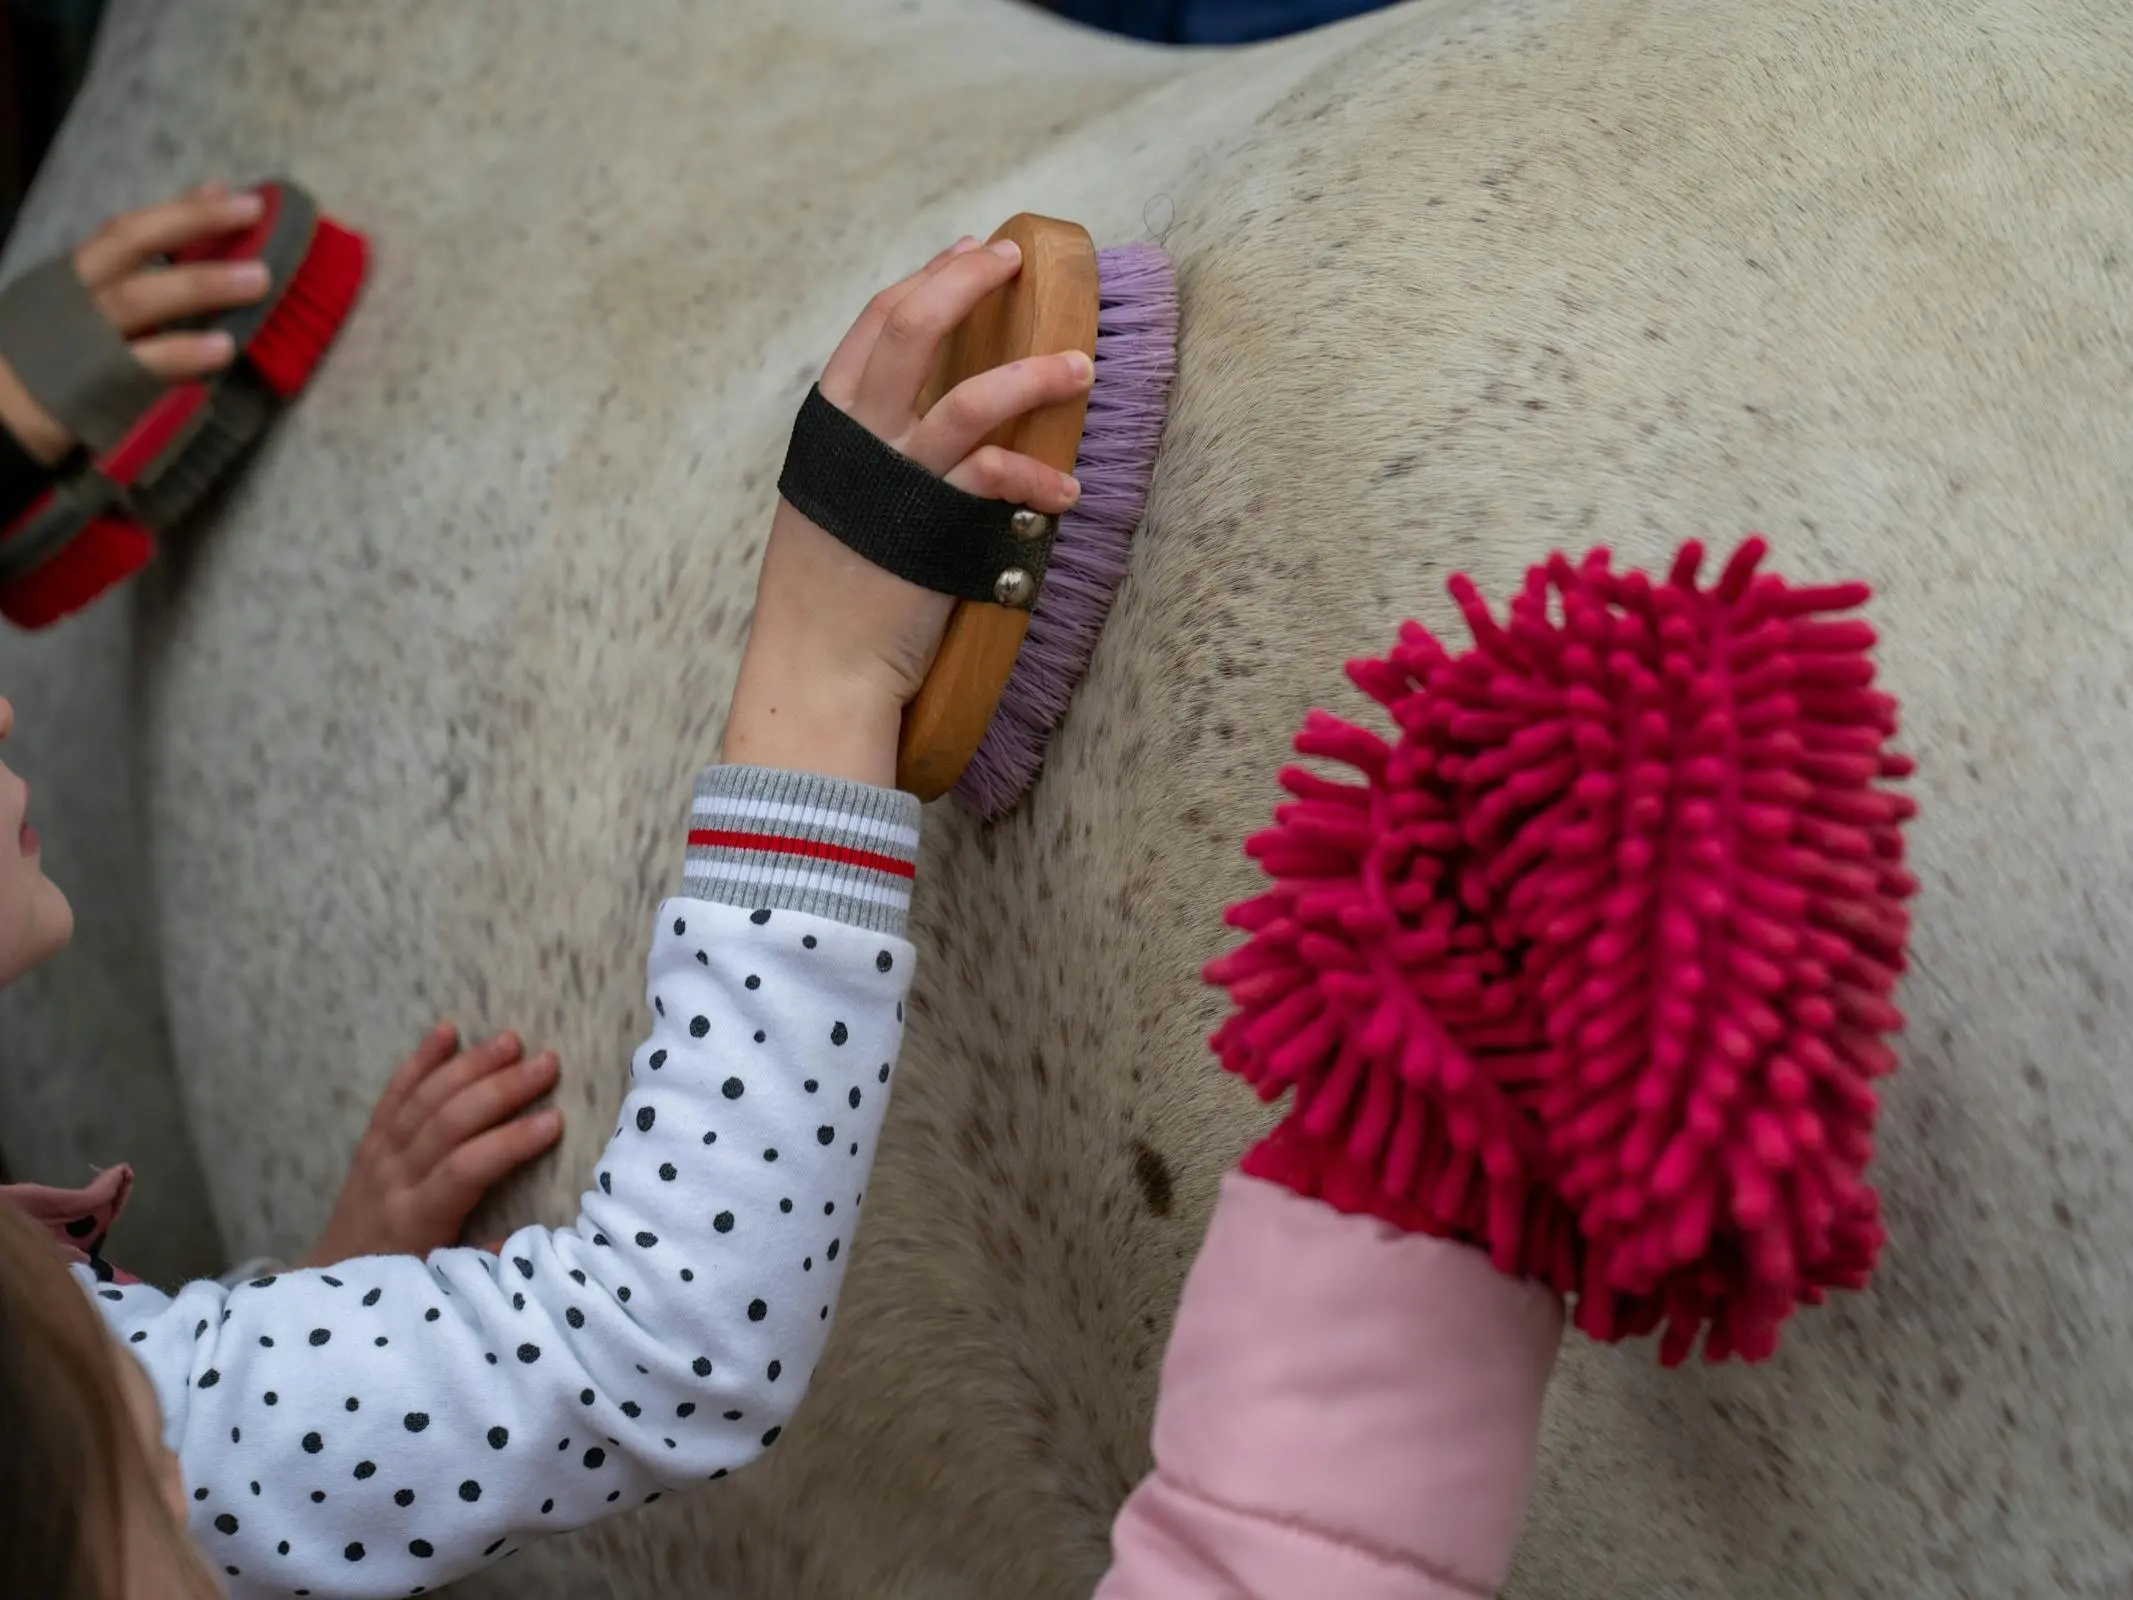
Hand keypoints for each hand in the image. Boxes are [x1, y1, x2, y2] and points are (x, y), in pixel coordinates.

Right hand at [0, 181, 273, 465]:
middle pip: (132, 246)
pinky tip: (222, 348)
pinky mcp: (94, 387)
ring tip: (257, 279)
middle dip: (192, 223)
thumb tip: (192, 247)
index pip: (127, 231)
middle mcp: (76, 297)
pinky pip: (142, 365)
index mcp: (73, 276)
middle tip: (253, 212)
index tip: (230, 193)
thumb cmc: (51, 359)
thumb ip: (129, 281)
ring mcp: (83, 339)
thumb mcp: (76, 309)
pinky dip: (182, 354)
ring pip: (140, 299)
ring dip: (201, 285)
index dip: (179, 209)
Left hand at [301, 1023, 563, 1267]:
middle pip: (448, 1122)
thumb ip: (483, 1264)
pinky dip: (420, 1060)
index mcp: (417, 1218)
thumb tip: (531, 1242)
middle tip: (547, 1064)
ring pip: (424, 1100)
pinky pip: (393, 1094)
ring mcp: (378, 1156)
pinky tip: (448, 1030)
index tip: (555, 1121)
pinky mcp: (369, 1141)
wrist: (330, 1279)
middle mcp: (394, 1179)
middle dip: (501, 1089)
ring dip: (469, 1065)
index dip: (510, 1142)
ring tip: (512, 1041)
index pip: (466, 1168)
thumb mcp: (439, 1286)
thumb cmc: (397, 1283)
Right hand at [722, 235, 1094, 787]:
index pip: (873, 326)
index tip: (968, 253)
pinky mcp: (935, 530)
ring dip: (1031, 374)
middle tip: (1011, 258)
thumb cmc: (828, 598)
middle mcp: (857, 442)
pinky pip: (995, 479)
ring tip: (1081, 366)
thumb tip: (917, 423)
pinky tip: (1068, 492)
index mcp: (830, 428)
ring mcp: (895, 482)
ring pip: (967, 398)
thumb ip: (867, 459)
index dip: (926, 280)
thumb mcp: (833, 507)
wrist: (817, 669)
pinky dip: (1037, 479)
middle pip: (907, 329)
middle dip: (964, 282)